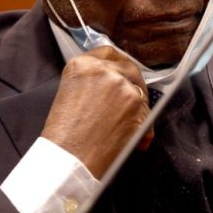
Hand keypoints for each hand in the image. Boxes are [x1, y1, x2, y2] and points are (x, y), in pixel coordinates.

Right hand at [41, 46, 154, 177]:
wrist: (67, 159)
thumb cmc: (64, 136)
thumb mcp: (71, 94)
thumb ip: (92, 82)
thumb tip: (117, 84)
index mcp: (82, 64)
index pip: (108, 52)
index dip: (118, 65)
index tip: (123, 75)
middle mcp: (103, 69)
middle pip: (129, 67)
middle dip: (134, 85)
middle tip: (132, 103)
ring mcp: (122, 84)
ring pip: (140, 91)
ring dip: (138, 110)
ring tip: (127, 130)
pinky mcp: (136, 102)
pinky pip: (148, 113)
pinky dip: (145, 129)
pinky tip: (136, 142)